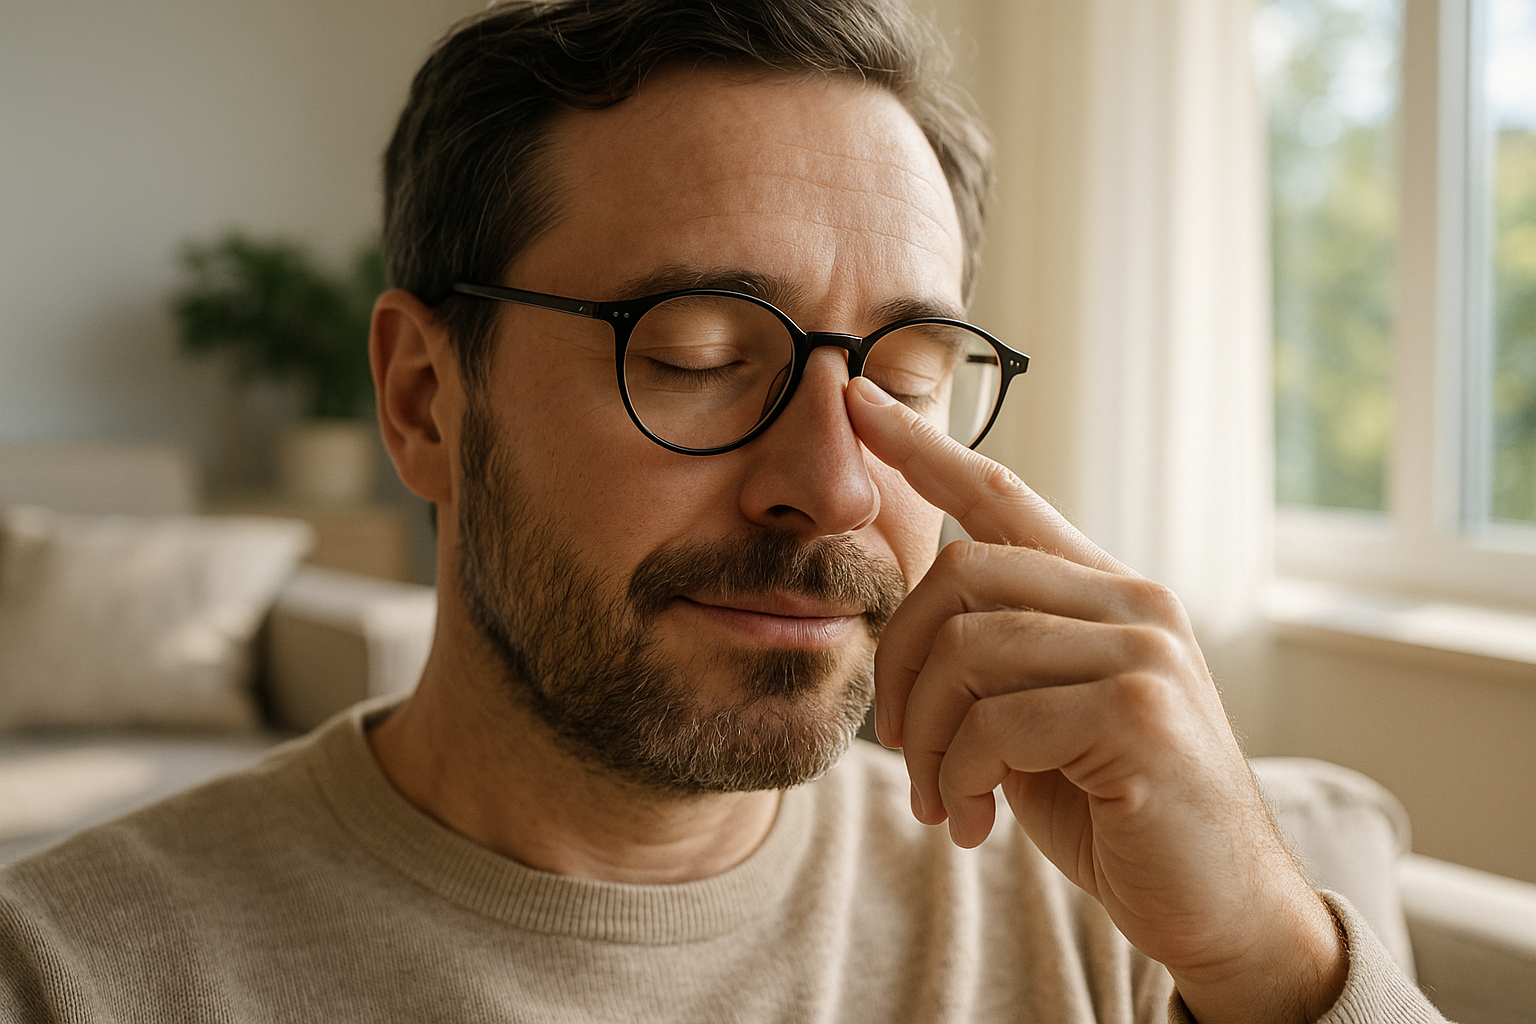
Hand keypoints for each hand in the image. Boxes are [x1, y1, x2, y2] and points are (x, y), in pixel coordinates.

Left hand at [844, 378, 1345, 1023]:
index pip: (1000, 495)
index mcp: (1107, 592)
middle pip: (960, 573)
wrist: (1220, 909)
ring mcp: (1143, 652)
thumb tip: (915, 632)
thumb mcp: (1044, 722)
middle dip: (899, 664)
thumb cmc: (1118, 811)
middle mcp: (1133, 602)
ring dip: (926, 741)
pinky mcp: (1139, 713)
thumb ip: (998, 661)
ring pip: (967, 650)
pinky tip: (971, 825)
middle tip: (897, 749)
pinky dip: (958, 779)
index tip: (855, 395)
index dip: (921, 446)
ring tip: (939, 800)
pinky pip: (993, 724)